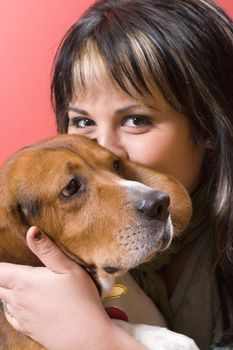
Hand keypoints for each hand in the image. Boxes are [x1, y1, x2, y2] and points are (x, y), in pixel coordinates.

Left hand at [0, 227, 141, 349]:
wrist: (88, 337)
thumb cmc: (81, 300)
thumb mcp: (69, 269)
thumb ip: (47, 250)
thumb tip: (31, 231)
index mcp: (25, 282)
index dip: (0, 262)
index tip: (4, 254)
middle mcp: (17, 300)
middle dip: (3, 274)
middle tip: (14, 267)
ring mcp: (21, 316)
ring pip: (3, 298)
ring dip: (6, 288)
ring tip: (19, 279)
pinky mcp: (26, 328)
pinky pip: (10, 314)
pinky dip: (11, 304)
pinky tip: (22, 300)